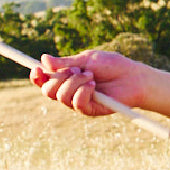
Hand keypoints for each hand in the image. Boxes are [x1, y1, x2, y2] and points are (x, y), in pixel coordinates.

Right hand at [29, 49, 148, 116]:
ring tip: (91, 76)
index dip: (37, 76)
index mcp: (66, 77)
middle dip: (60, 78)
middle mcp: (69, 91)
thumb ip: (66, 63)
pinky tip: (93, 85)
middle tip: (77, 70)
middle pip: (48, 90)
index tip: (37, 69)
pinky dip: (83, 92)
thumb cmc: (111, 65)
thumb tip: (43, 59)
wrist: (132, 76)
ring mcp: (78, 101)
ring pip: (61, 96)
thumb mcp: (87, 60)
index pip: (44, 80)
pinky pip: (76, 104)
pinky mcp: (89, 110)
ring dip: (75, 82)